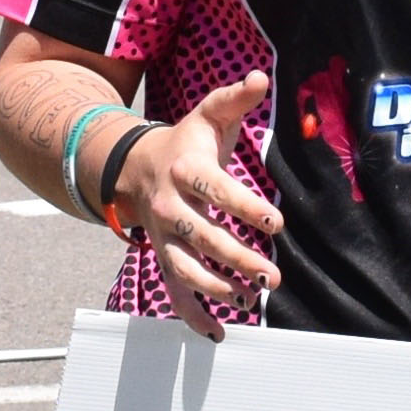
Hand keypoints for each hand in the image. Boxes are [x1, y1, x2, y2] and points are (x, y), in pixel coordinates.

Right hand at [108, 76, 281, 336]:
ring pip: (183, 267)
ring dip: (216, 289)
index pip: (216, 190)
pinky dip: (192, 314)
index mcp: (186, 170)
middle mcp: (170, 206)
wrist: (135, 166)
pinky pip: (173, 289)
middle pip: (201, 236)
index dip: (244, 205)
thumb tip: (260, 77)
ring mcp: (163, 235)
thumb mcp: (208, 115)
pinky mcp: (162, 255)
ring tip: (250, 301)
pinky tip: (218, 333)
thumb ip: (235, 98)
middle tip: (271, 276)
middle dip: (235, 257)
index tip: (275, 222)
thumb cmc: (187, 142)